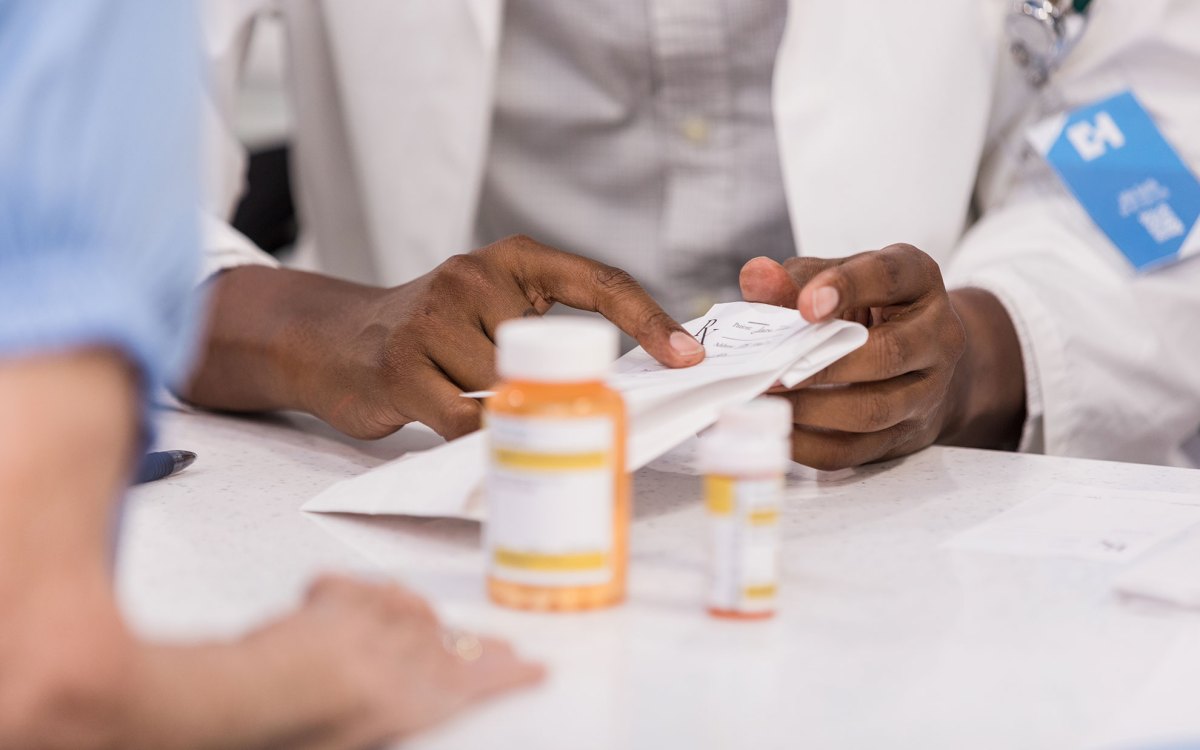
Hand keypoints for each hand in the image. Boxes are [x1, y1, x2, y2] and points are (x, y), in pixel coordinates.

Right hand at [186, 235, 704, 439]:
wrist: (330, 340)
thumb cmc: (427, 335)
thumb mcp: (487, 311)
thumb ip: (537, 331)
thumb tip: (608, 385)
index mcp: (511, 260)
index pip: (598, 282)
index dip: (649, 320)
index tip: (689, 358)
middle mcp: (473, 277)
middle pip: (548, 356)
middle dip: (546, 390)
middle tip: (533, 404)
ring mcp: (433, 318)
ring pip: (508, 391)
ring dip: (497, 412)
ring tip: (455, 394)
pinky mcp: (402, 365)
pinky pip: (468, 419)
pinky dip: (474, 434)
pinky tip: (447, 418)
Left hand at [249, 575, 543, 747]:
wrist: (240, 691)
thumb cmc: (291, 729)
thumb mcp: (355, 743)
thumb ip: (394, 716)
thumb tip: (419, 701)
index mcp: (409, 698)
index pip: (471, 683)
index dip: (506, 675)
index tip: (534, 668)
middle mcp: (398, 653)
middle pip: (451, 646)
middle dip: (483, 648)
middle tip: (508, 647)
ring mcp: (367, 620)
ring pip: (416, 614)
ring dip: (434, 622)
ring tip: (443, 627)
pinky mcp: (334, 599)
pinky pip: (366, 591)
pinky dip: (374, 597)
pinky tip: (377, 601)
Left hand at [740, 245, 967, 469]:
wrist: (918, 360)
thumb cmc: (867, 308)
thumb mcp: (838, 277)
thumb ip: (795, 278)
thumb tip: (755, 277)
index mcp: (918, 280)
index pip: (890, 276)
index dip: (847, 287)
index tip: (805, 306)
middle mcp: (936, 334)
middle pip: (887, 353)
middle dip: (822, 366)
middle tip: (770, 371)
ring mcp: (928, 389)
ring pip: (873, 409)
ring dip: (812, 409)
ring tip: (766, 400)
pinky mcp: (906, 433)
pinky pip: (856, 449)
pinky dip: (810, 445)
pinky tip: (777, 430)